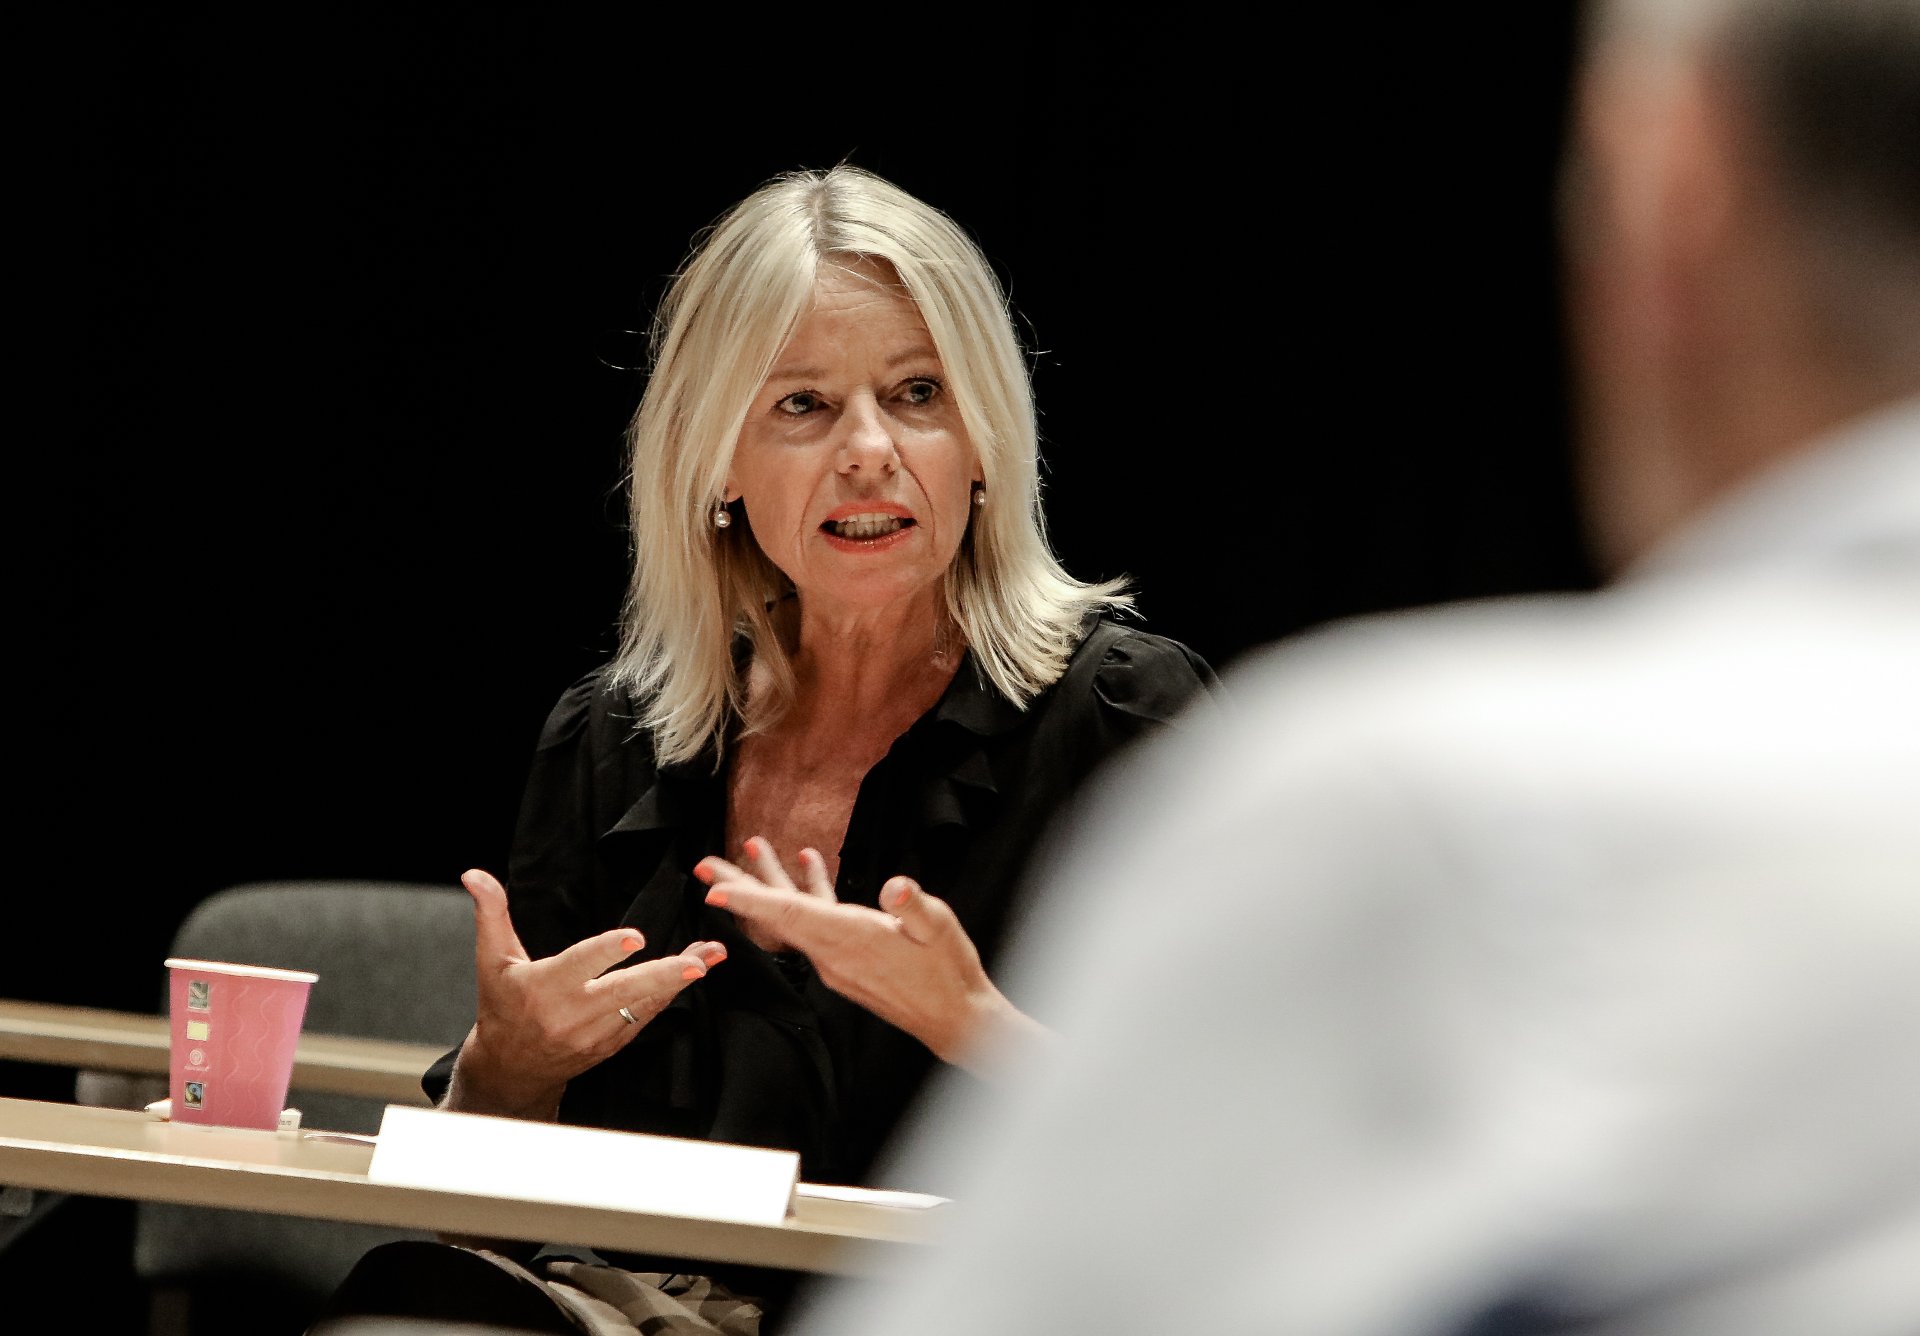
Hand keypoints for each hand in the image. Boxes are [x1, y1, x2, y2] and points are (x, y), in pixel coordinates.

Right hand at [444, 867, 726, 1119]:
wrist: (510, 1068)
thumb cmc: (501, 1004)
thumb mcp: (491, 960)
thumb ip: (491, 914)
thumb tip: (475, 873)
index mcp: (543, 989)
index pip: (579, 967)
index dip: (606, 952)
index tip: (636, 938)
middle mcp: (571, 1015)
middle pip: (624, 993)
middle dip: (664, 976)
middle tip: (699, 963)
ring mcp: (595, 1034)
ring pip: (644, 1006)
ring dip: (679, 981)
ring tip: (712, 956)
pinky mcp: (612, 1045)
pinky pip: (646, 1018)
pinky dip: (670, 996)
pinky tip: (695, 973)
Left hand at [696, 842, 1051, 1076]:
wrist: (955, 1018)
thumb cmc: (948, 972)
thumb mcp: (940, 929)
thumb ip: (913, 905)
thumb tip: (895, 888)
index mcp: (849, 939)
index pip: (790, 915)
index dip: (751, 900)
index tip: (715, 892)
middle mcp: (832, 953)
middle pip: (776, 915)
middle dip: (740, 888)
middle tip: (704, 867)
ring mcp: (836, 960)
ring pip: (792, 917)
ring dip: (769, 884)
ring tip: (753, 849)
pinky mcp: (846, 961)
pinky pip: (814, 924)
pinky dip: (806, 895)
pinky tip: (808, 864)